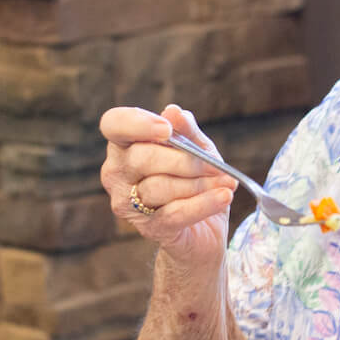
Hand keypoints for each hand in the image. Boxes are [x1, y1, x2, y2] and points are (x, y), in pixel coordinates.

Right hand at [100, 104, 238, 263]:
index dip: (137, 124)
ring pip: (158, 187)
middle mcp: (116, 173)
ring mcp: (128, 204)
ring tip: (226, 182)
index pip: (114, 125)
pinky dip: (203, 203)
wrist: (204, 227)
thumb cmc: (194, 178)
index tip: (167, 129)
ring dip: (199, 183)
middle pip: (142, 158)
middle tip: (216, 165)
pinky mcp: (148, 228)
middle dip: (185, 160)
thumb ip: (186, 130)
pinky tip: (224, 196)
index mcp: (124, 145)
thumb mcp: (197, 148)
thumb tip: (174, 111)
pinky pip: (174, 213)